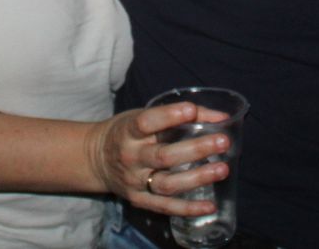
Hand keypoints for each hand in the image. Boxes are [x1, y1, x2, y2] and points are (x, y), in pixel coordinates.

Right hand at [87, 103, 229, 216]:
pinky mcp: (138, 200)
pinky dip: (188, 208)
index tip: (191, 110)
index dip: (169, 116)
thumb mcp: (143, 115)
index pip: (146, 122)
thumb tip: (222, 118)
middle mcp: (130, 156)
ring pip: (167, 183)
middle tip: (223, 142)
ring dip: (197, 178)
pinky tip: (210, 206)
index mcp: (128, 130)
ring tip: (222, 169)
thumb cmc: (128, 132)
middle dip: (196, 149)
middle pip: (164, 156)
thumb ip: (182, 115)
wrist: (95, 159)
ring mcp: (134, 181)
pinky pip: (165, 207)